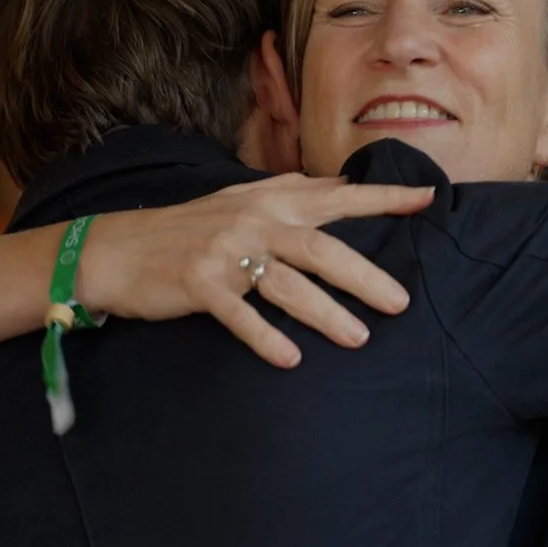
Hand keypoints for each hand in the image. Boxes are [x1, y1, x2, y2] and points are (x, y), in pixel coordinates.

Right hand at [75, 175, 434, 367]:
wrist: (118, 248)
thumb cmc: (191, 228)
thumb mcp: (243, 200)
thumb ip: (295, 196)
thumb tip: (346, 188)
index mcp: (270, 199)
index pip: (339, 196)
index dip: (385, 198)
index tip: (429, 201)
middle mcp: (253, 220)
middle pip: (321, 247)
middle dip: (365, 276)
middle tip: (402, 302)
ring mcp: (225, 252)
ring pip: (287, 282)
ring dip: (326, 312)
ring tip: (359, 339)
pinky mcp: (198, 284)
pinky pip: (239, 314)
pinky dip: (265, 335)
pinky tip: (291, 358)